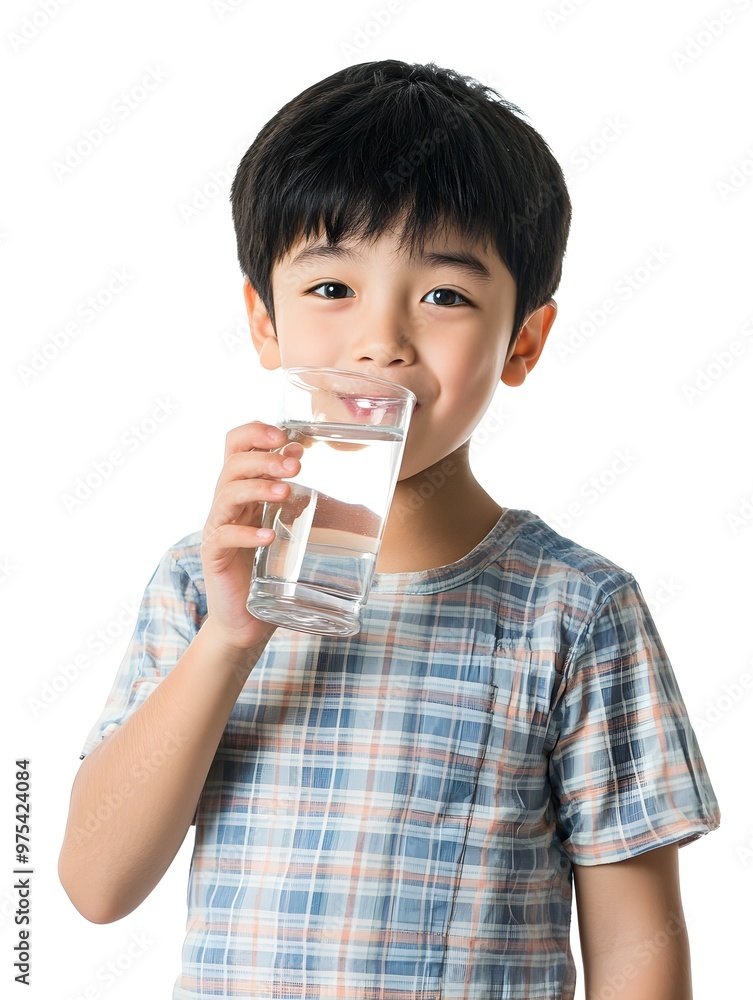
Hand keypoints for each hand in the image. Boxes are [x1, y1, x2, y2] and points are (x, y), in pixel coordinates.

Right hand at [200, 421, 302, 650]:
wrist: (245, 617)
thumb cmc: (267, 567)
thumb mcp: (283, 523)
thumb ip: (290, 492)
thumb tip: (302, 454)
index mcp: (242, 488)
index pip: (235, 444)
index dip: (255, 431)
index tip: (284, 434)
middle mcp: (226, 503)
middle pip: (234, 464)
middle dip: (266, 459)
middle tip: (296, 465)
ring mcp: (217, 528)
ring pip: (227, 494)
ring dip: (259, 487)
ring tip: (286, 492)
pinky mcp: (214, 555)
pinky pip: (223, 536)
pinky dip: (247, 533)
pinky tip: (268, 537)